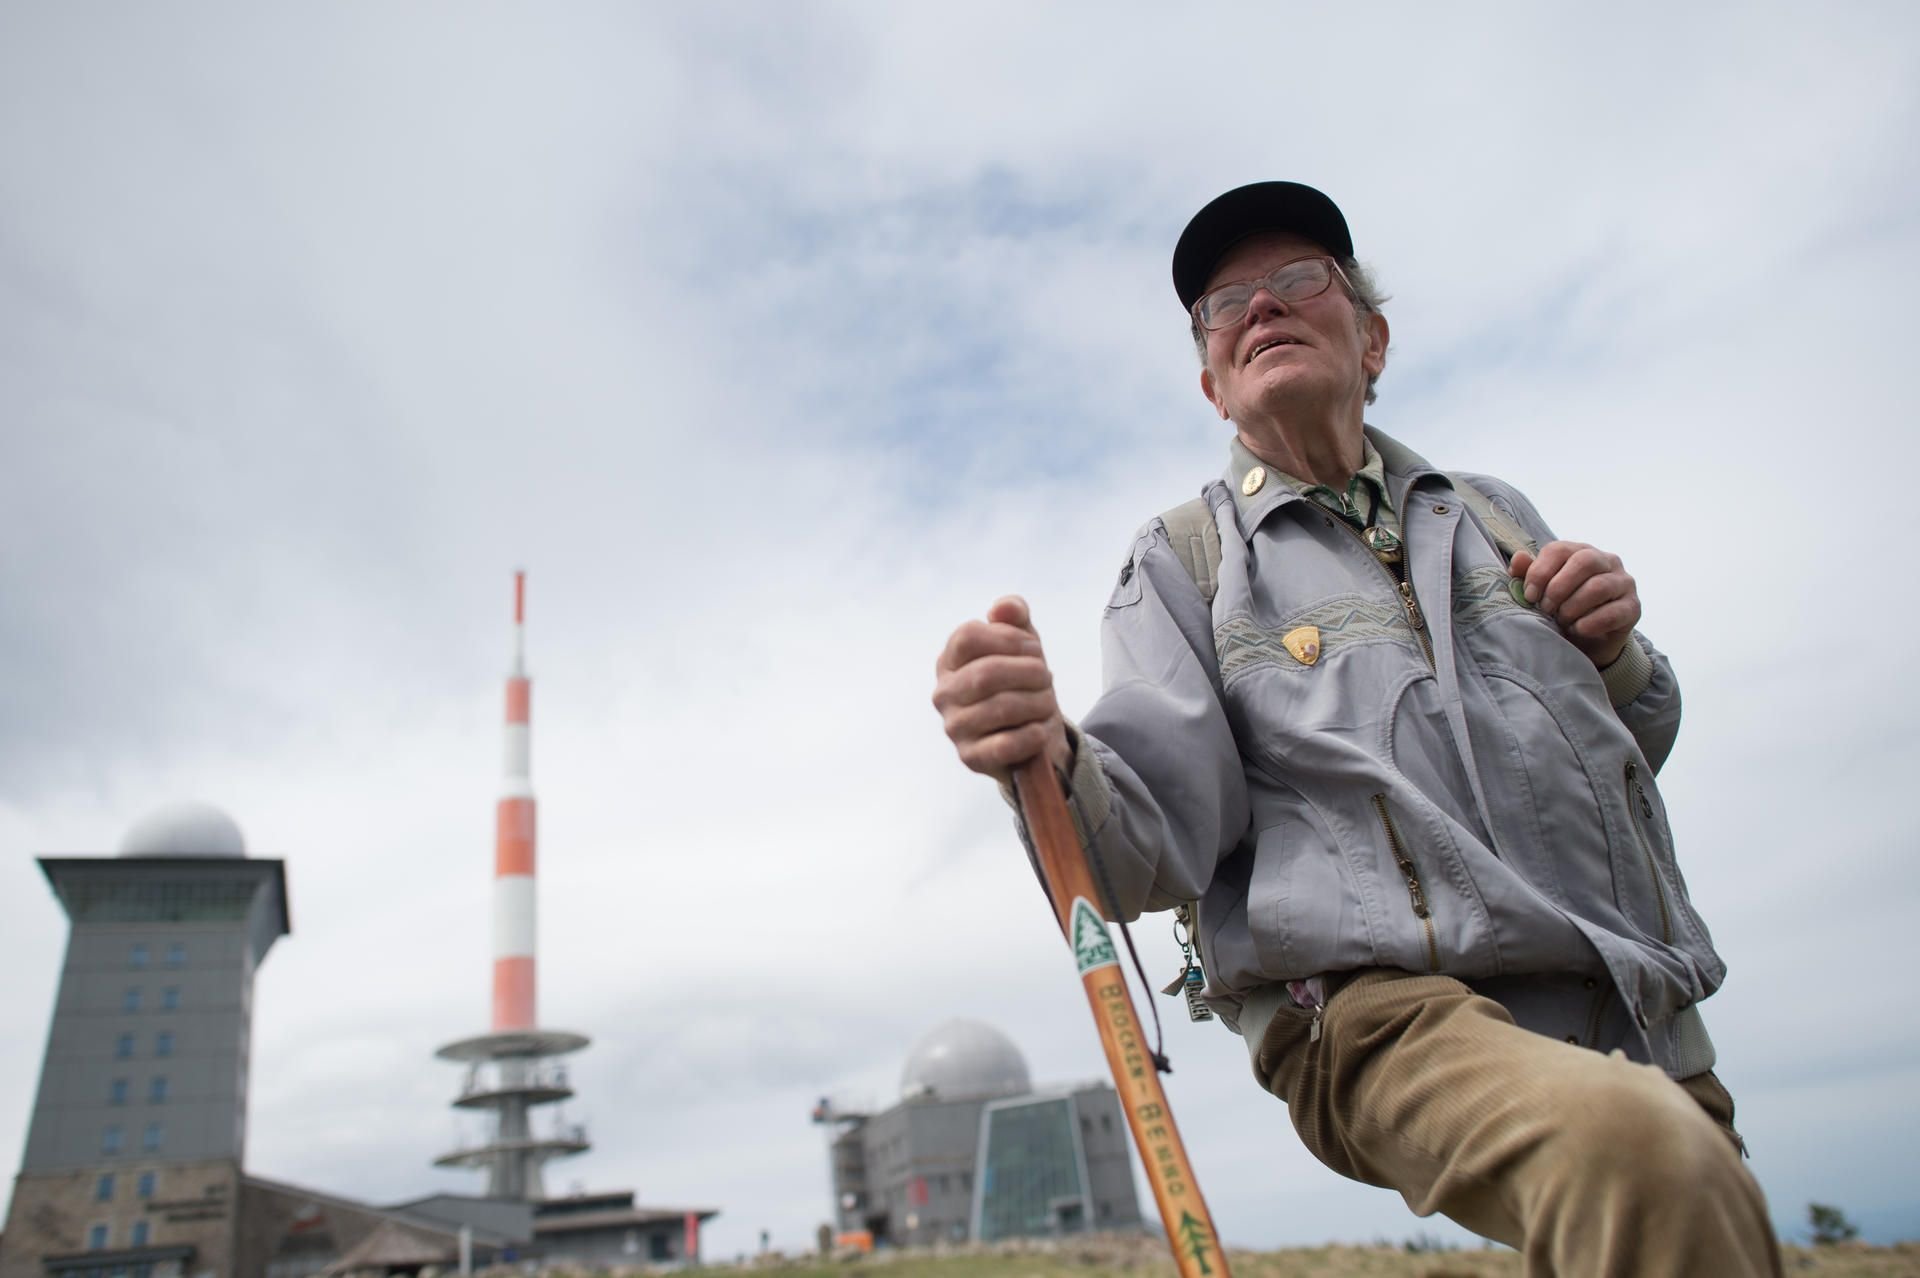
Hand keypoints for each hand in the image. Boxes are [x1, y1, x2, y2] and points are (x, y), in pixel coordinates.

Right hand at [933, 595, 1071, 784]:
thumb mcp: (1022, 644)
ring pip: (1000, 707)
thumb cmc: (1022, 683)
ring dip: (1036, 703)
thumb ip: (1015, 617)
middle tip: (1046, 679)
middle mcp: (944, 693)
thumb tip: (1003, 607)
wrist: (1034, 735)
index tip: (1034, 649)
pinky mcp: (971, 757)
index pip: (968, 636)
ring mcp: (954, 727)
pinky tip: (1039, 731)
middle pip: (986, 673)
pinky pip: (1004, 745)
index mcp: (950, 661)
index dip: (1008, 638)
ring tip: (1046, 704)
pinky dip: (1031, 736)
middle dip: (1029, 673)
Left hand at [1508, 541, 1639, 668]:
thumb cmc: (1563, 609)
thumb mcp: (1542, 592)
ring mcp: (1624, 583)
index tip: (1529, 596)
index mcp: (1580, 552)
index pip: (1560, 549)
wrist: (1588, 642)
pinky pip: (1614, 612)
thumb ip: (1529, 574)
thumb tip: (1519, 558)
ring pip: (1599, 586)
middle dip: (1558, 587)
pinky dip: (1590, 623)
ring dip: (1573, 606)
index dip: (1540, 572)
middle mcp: (1606, 561)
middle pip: (1584, 561)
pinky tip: (1578, 629)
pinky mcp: (1633, 607)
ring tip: (1561, 620)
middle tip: (1546, 608)